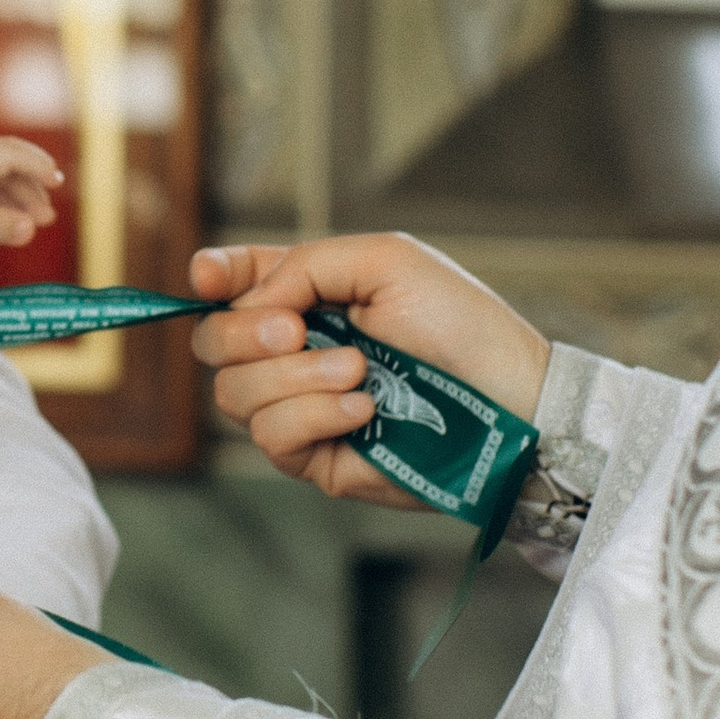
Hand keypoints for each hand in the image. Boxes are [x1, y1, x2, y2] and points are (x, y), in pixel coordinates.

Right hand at [188, 235, 547, 501]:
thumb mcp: (386, 261)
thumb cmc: (460, 324)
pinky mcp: (315, 456)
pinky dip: (313, 416)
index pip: (231, 284)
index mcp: (306, 294)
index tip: (212, 278)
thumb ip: (305, 264)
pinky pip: (272, 437)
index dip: (212, 278)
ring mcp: (299, 406)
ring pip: (234, 395)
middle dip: (244, 333)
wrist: (507, 398)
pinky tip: (363, 409)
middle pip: (212, 343)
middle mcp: (292, 351)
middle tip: (297, 330)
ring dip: (293, 378)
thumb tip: (249, 302)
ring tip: (359, 371)